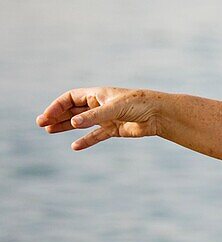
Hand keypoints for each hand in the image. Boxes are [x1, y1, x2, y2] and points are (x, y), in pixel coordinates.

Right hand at [36, 87, 162, 149]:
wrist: (159, 114)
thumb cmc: (139, 103)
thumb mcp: (115, 108)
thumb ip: (94, 116)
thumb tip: (73, 123)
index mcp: (98, 94)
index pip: (70, 98)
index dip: (57, 106)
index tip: (46, 116)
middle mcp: (100, 105)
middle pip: (73, 110)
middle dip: (57, 116)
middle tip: (41, 124)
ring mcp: (106, 117)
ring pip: (81, 123)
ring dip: (66, 126)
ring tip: (49, 131)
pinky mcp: (114, 129)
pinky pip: (96, 135)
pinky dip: (86, 140)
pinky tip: (75, 147)